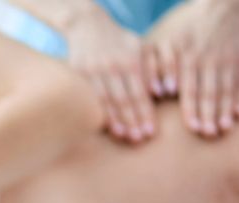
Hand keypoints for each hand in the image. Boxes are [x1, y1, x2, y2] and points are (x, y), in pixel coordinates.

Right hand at [65, 8, 155, 142]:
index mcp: (131, 60)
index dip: (145, 113)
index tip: (150, 132)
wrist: (87, 25)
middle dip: (132, 120)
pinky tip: (101, 126)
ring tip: (123, 136)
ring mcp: (94, 70)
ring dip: (114, 120)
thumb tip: (160, 93)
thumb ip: (151, 68)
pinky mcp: (78, 73)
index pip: (140, 92)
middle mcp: (113, 65)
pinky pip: (88, 97)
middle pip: (124, 98)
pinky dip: (96, 111)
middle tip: (139, 140)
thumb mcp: (139, 48)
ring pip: (105, 100)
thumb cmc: (118, 41)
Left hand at [146, 0, 238, 136]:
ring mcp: (228, 60)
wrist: (219, 8)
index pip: (190, 88)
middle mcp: (211, 60)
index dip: (192, 109)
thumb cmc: (182, 29)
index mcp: (189, 58)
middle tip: (208, 134)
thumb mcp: (162, 41)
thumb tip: (158, 92)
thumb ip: (155, 66)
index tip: (193, 127)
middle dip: (210, 115)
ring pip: (227, 89)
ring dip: (226, 110)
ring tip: (223, 128)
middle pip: (210, 92)